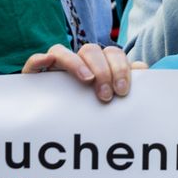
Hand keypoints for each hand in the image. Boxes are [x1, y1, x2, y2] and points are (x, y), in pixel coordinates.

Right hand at [23, 43, 144, 102]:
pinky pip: (34, 61)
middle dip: (103, 70)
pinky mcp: (34, 76)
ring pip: (63, 51)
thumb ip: (125, 84)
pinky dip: (40, 59)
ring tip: (87, 80)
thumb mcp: (110, 100)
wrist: (52, 128)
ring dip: (77, 63)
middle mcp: (77, 62)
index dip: (121, 68)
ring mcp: (54, 67)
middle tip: (106, 95)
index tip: (123, 91)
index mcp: (98, 65)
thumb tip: (143, 68)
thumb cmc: (88, 113)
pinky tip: (47, 63)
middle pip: (91, 50)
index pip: (113, 53)